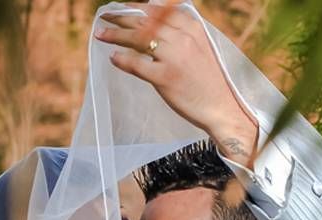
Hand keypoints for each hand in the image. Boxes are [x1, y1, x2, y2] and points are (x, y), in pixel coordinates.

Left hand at [95, 2, 258, 165]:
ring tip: (100, 33)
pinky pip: (137, 64)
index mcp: (192, 29)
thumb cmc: (209, 81)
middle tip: (104, 17)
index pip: (159, 11)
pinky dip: (122, 59)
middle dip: (121, 17)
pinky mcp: (165, 78)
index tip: (122, 8)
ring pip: (138, 39)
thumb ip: (182, 33)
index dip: (137, 8)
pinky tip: (113, 57)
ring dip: (116, 35)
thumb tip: (156, 22)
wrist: (221, 107)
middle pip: (145, 22)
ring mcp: (173, 57)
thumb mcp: (201, 48)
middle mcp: (183, 39)